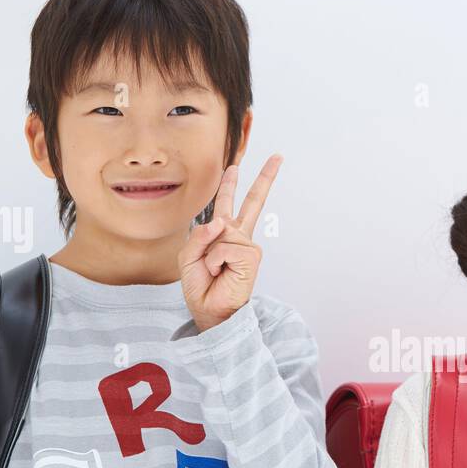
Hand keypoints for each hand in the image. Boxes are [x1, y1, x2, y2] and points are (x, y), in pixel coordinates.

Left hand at [179, 153, 282, 330]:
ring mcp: (247, 245)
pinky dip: (215, 261)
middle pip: (252, 202)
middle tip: (278, 157)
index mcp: (224, 234)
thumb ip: (199, 235)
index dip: (231, 184)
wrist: (209, 310)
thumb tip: (221, 222)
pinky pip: (223, 247)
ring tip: (214, 271)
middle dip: (265, 178)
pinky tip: (221, 273)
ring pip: (220, 233)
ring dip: (208, 255)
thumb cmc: (201, 286)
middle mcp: (239, 236)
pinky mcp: (251, 255)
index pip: (227, 204)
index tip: (237, 165)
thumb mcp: (188, 256)